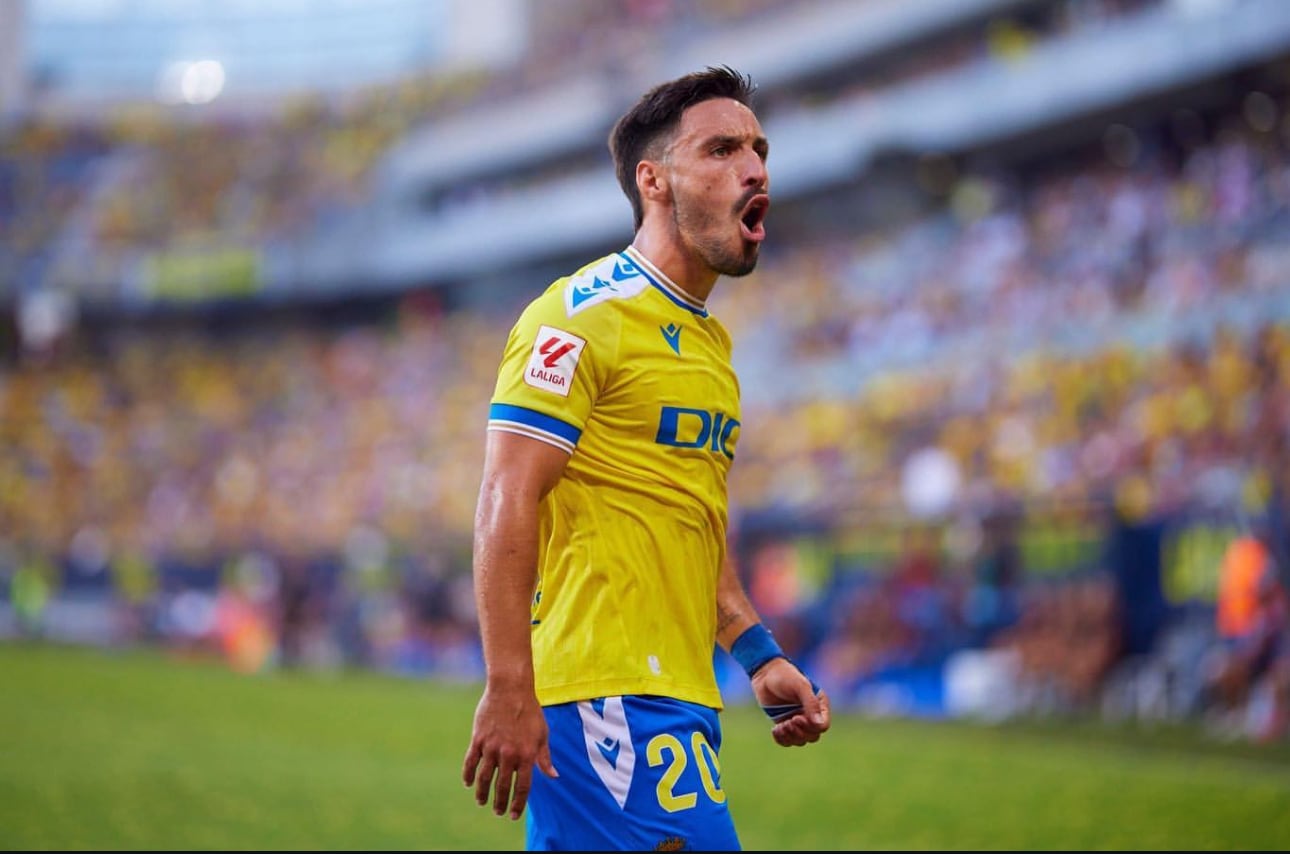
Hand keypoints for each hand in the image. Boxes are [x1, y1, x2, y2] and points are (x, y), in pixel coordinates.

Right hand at [461, 684, 558, 819]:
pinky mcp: (478, 739)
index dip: (518, 804)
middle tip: (498, 812)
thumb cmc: (530, 711)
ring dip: (482, 793)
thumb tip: (554, 776)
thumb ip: (545, 758)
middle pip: (503, 786)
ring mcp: (492, 748)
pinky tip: (468, 784)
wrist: (511, 689)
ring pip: (484, 778)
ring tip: (482, 802)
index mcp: (527, 755)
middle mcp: (509, 755)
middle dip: (500, 803)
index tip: (513, 814)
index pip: (522, 787)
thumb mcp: (543, 734)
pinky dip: (468, 775)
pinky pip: (471, 762)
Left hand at [750, 657, 830, 746]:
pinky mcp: (785, 724)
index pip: (823, 726)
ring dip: (790, 737)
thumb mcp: (800, 686)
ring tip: (781, 726)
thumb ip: (811, 703)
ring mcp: (798, 720)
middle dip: (800, 732)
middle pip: (812, 736)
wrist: (765, 674)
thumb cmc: (785, 676)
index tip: (797, 717)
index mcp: (819, 704)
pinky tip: (775, 730)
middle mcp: (810, 714)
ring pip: (801, 740)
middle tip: (788, 721)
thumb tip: (819, 724)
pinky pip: (787, 741)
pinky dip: (782, 740)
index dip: (811, 727)